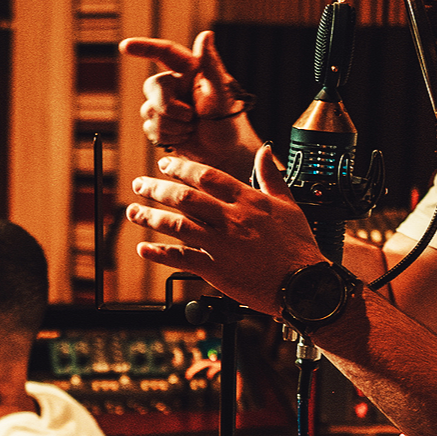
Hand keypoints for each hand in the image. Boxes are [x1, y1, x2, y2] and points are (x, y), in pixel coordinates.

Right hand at [119, 29, 258, 176]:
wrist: (224, 154)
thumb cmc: (228, 123)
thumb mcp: (223, 94)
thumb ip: (211, 65)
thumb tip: (206, 34)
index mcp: (191, 71)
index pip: (165, 53)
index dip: (144, 48)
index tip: (125, 46)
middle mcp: (176, 85)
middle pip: (152, 86)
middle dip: (168, 107)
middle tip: (190, 118)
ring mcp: (167, 106)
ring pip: (148, 110)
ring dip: (170, 125)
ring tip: (191, 129)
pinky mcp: (161, 125)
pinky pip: (149, 128)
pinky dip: (166, 137)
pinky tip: (182, 138)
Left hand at [126, 145, 323, 314]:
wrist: (304, 284)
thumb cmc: (299, 247)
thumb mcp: (289, 204)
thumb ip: (272, 177)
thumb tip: (265, 151)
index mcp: (248, 200)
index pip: (207, 176)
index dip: (181, 167)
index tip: (164, 164)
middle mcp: (231, 219)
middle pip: (185, 198)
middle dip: (157, 188)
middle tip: (139, 184)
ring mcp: (221, 245)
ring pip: (178, 225)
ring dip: (151, 217)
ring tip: (133, 211)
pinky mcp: (216, 270)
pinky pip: (181, 259)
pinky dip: (160, 253)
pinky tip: (144, 248)